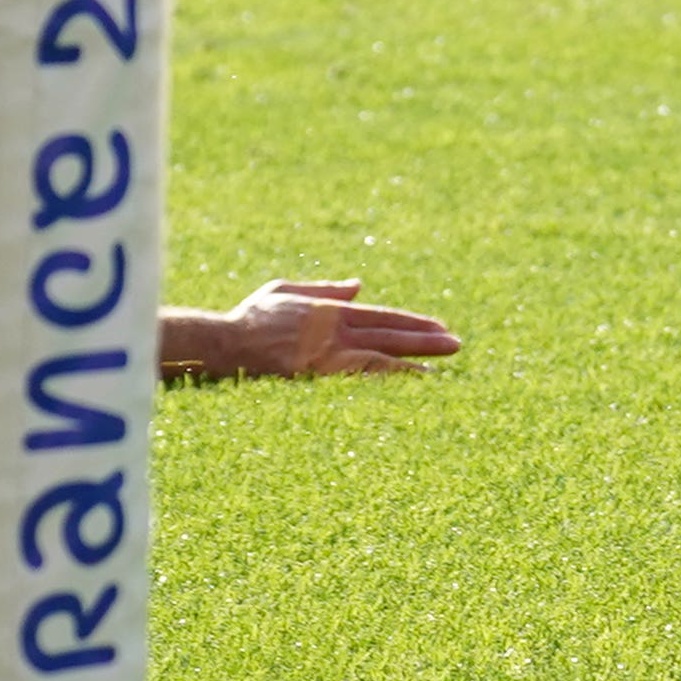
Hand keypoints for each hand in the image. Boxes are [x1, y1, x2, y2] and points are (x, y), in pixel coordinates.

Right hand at [163, 280, 461, 381]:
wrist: (223, 342)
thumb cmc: (251, 317)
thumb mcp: (287, 291)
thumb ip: (325, 288)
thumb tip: (359, 286)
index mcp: (331, 311)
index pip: (382, 317)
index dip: (413, 323)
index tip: (439, 327)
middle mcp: (334, 332)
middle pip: (388, 336)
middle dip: (424, 341)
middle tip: (456, 345)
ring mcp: (325, 357)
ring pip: (378, 361)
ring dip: (410, 365)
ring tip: (439, 373)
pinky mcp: (314, 378)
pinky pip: (354, 384)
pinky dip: (380, 387)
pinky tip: (399, 394)